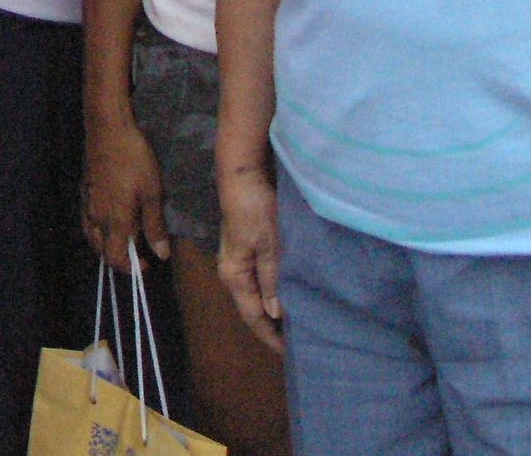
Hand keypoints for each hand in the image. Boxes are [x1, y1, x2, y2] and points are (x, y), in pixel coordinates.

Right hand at [83, 114, 170, 272]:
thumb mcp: (152, 192)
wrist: (108, 128)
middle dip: (117, 258)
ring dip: (105, 245)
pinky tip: (108, 220)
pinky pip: (87, 220)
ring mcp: (87, 202)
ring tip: (123, 239)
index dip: (130, 268)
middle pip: (100, 250)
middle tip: (137, 252)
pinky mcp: (84, 190)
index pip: (115, 257)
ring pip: (91, 235)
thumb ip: (155, 225)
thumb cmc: (134, 159)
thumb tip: (161, 255)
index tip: (146, 264)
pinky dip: (96, 229)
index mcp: (114, 220)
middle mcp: (96, 216)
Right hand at [216, 161, 284, 350]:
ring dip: (273, 310)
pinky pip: (259, 281)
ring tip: (296, 324)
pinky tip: (287, 295)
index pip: (252, 316)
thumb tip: (276, 314)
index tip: (291, 354)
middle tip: (299, 343)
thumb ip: (272, 280)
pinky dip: (273, 293)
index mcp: (234, 275)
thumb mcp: (268, 246)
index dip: (270, 336)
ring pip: (256, 295)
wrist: (242, 176)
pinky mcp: (246, 249)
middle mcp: (232, 272)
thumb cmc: (255, 210)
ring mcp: (237, 260)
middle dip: (272, 327)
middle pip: (252, 308)